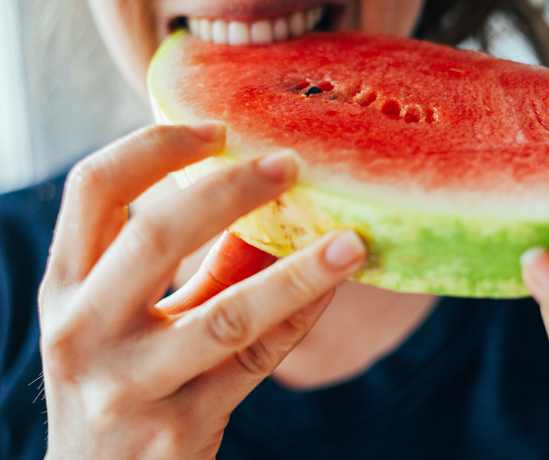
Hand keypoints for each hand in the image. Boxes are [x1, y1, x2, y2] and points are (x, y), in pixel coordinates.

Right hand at [39, 124, 366, 458]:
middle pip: (155, 236)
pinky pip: (258, 359)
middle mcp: (83, 331)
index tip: (217, 129)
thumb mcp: (125, 316)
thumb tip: (263, 202)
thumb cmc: (117, 381)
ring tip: (350, 239)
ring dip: (296, 269)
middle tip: (289, 163)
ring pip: (226, 314)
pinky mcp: (181, 425)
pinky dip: (302, 314)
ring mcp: (130, 385)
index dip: (155, 147)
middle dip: (229, 191)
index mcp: (65, 286)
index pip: (94, 189)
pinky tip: (336, 282)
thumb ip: (189, 260)